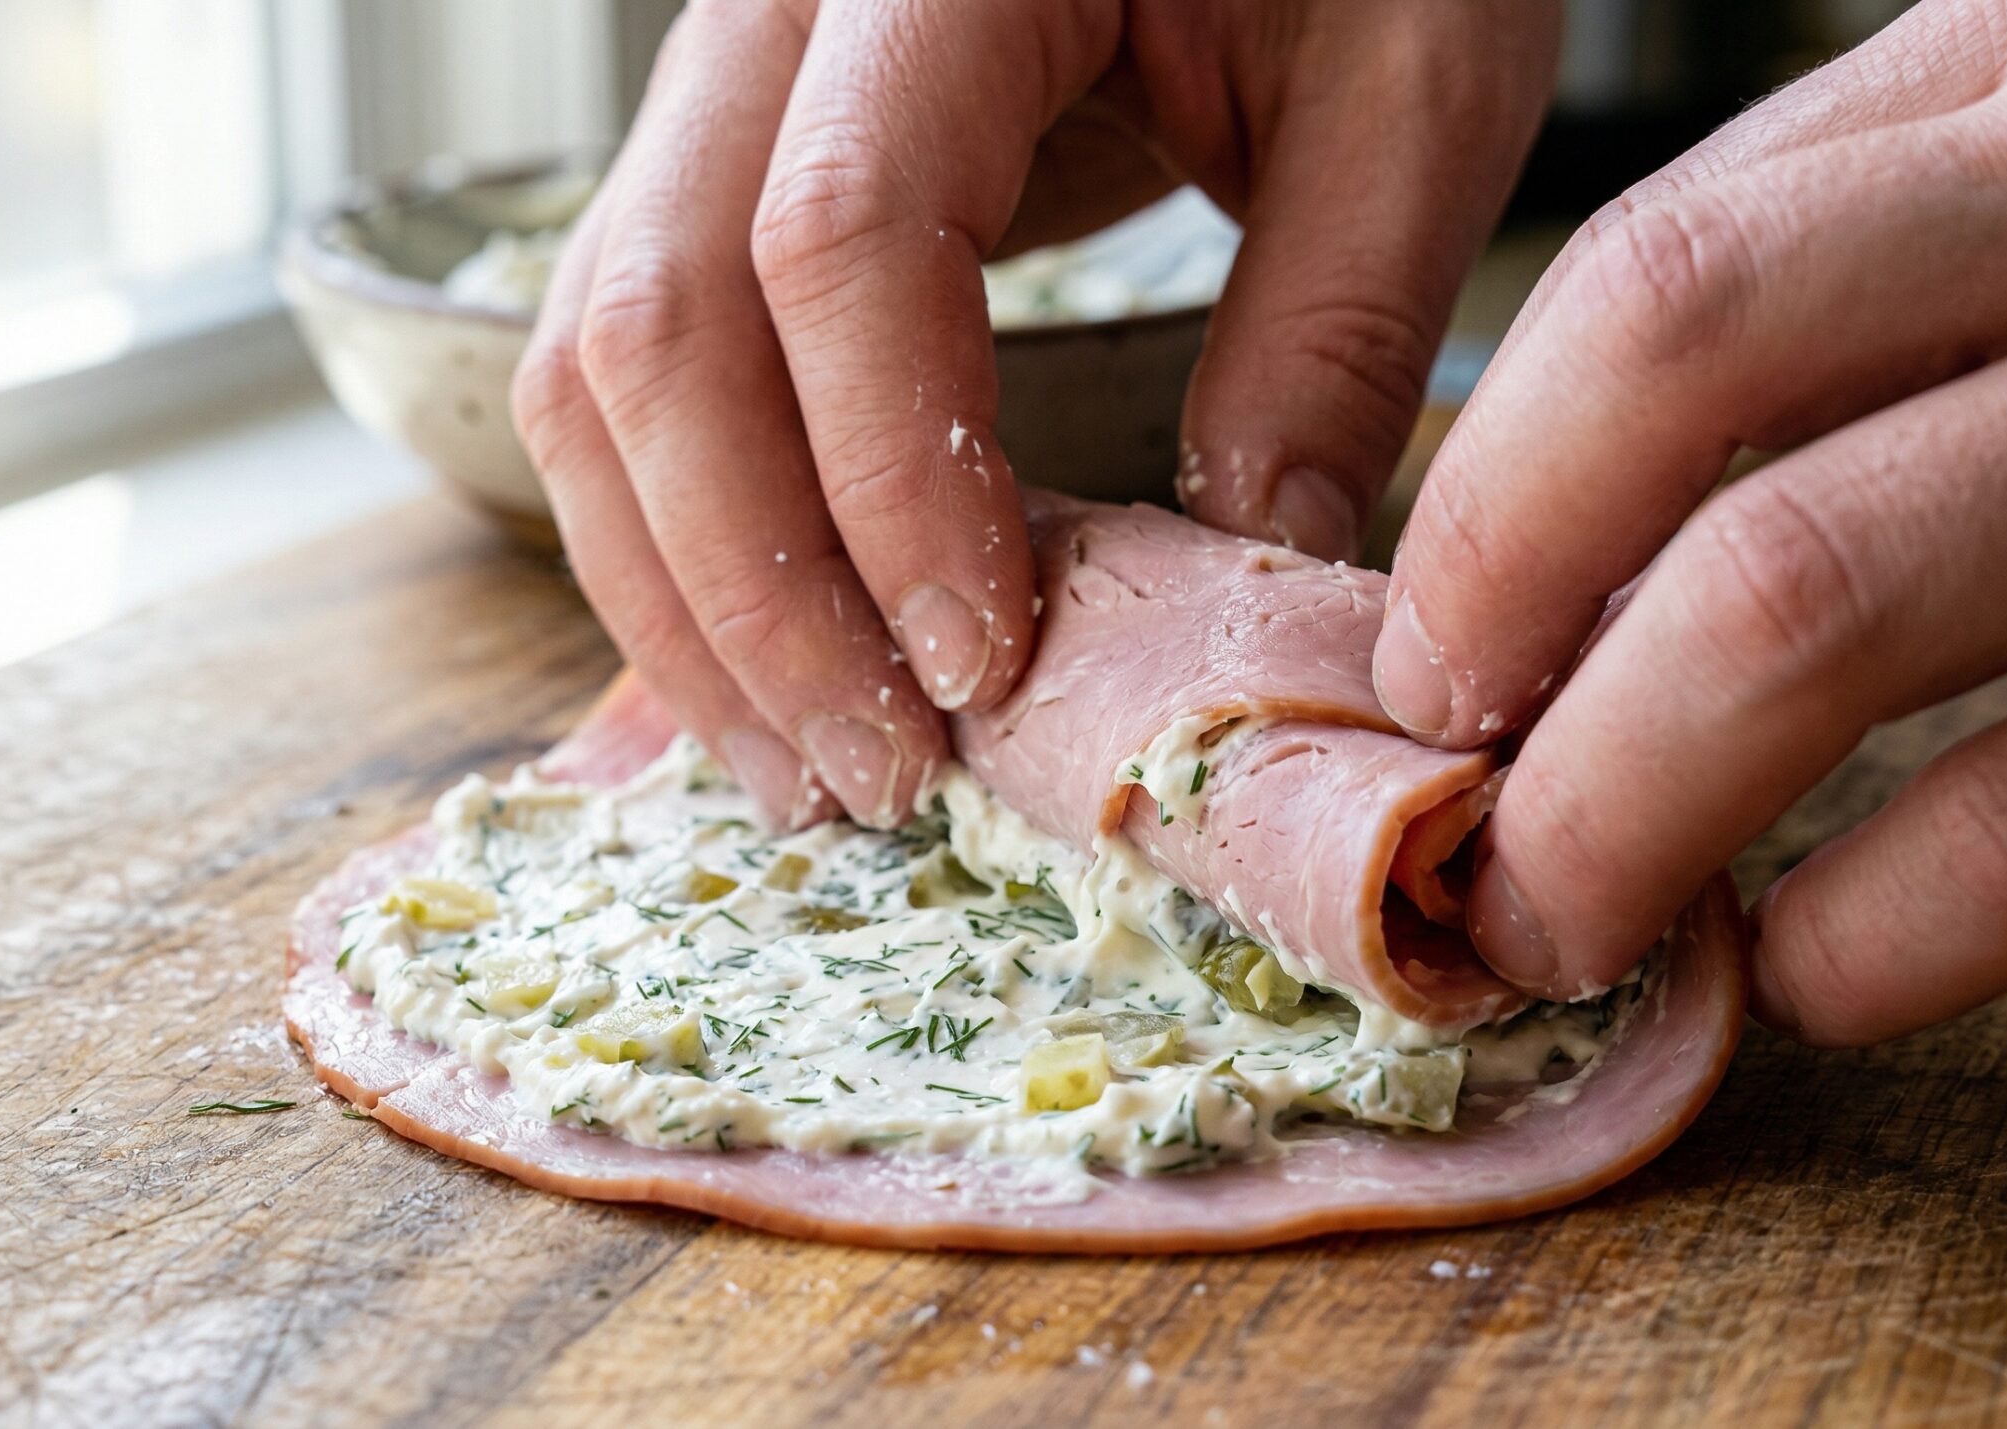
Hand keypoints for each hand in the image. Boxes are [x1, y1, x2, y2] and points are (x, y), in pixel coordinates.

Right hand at [514, 0, 1553, 827]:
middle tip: (878, 777)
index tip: (988, 665)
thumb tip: (1242, 572)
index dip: (893, 477)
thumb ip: (1338, 320)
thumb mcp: (1410, 81)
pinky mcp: (728, 167)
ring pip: (595, 362)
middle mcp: (777, 9)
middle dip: (753, 587)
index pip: (842, 235)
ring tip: (811, 763)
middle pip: (659, 322)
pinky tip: (749, 669)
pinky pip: (629, 364)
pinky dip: (676, 535)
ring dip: (684, 594)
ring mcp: (724, 86)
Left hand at [1377, 0, 2006, 1042]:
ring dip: (1621, 804)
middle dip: (1497, 620)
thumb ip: (1849, 277)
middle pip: (1672, 368)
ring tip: (1572, 910)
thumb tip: (1539, 542)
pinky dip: (1869, 932)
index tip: (1431, 654)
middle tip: (1456, 786)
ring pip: (1803, 600)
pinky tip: (1820, 961)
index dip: (1485, 493)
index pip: (1650, 265)